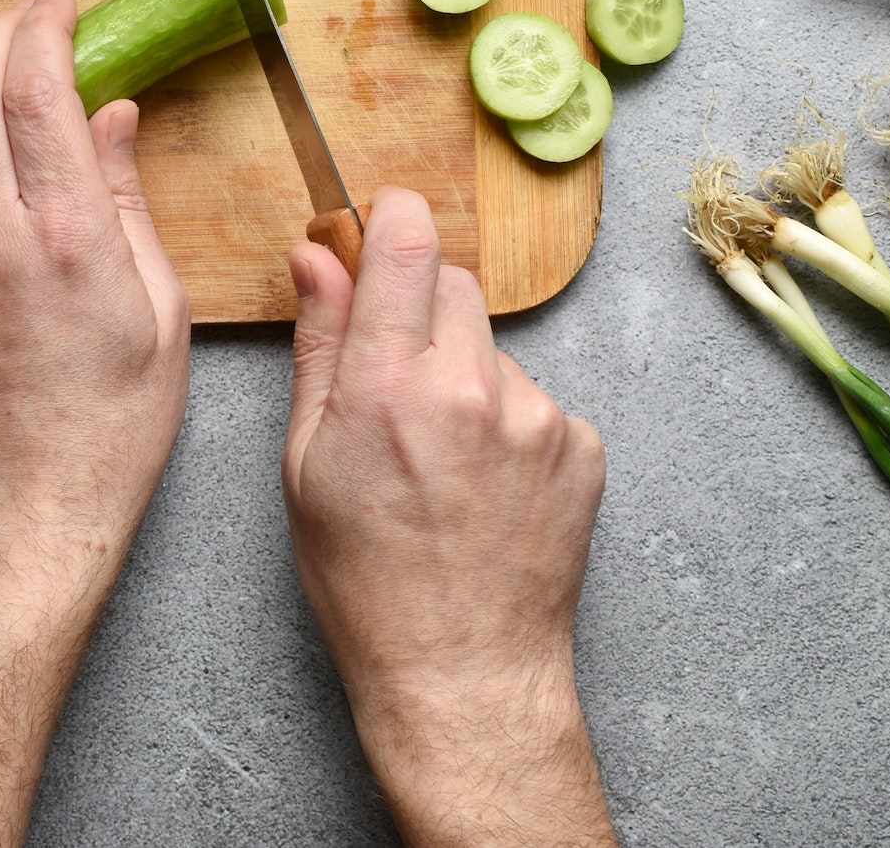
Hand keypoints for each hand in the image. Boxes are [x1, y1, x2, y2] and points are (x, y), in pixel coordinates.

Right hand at [283, 187, 612, 846]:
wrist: (463, 673)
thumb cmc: (366, 582)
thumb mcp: (305, 463)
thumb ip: (319, 346)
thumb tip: (315, 257)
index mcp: (389, 386)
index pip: (406, 245)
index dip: (393, 216)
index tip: (383, 217)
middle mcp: (470, 387)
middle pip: (454, 285)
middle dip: (421, 310)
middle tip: (396, 383)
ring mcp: (537, 417)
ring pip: (492, 347)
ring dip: (465, 375)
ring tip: (442, 460)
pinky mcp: (583, 446)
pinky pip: (535, 399)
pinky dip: (508, 424)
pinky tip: (484, 486)